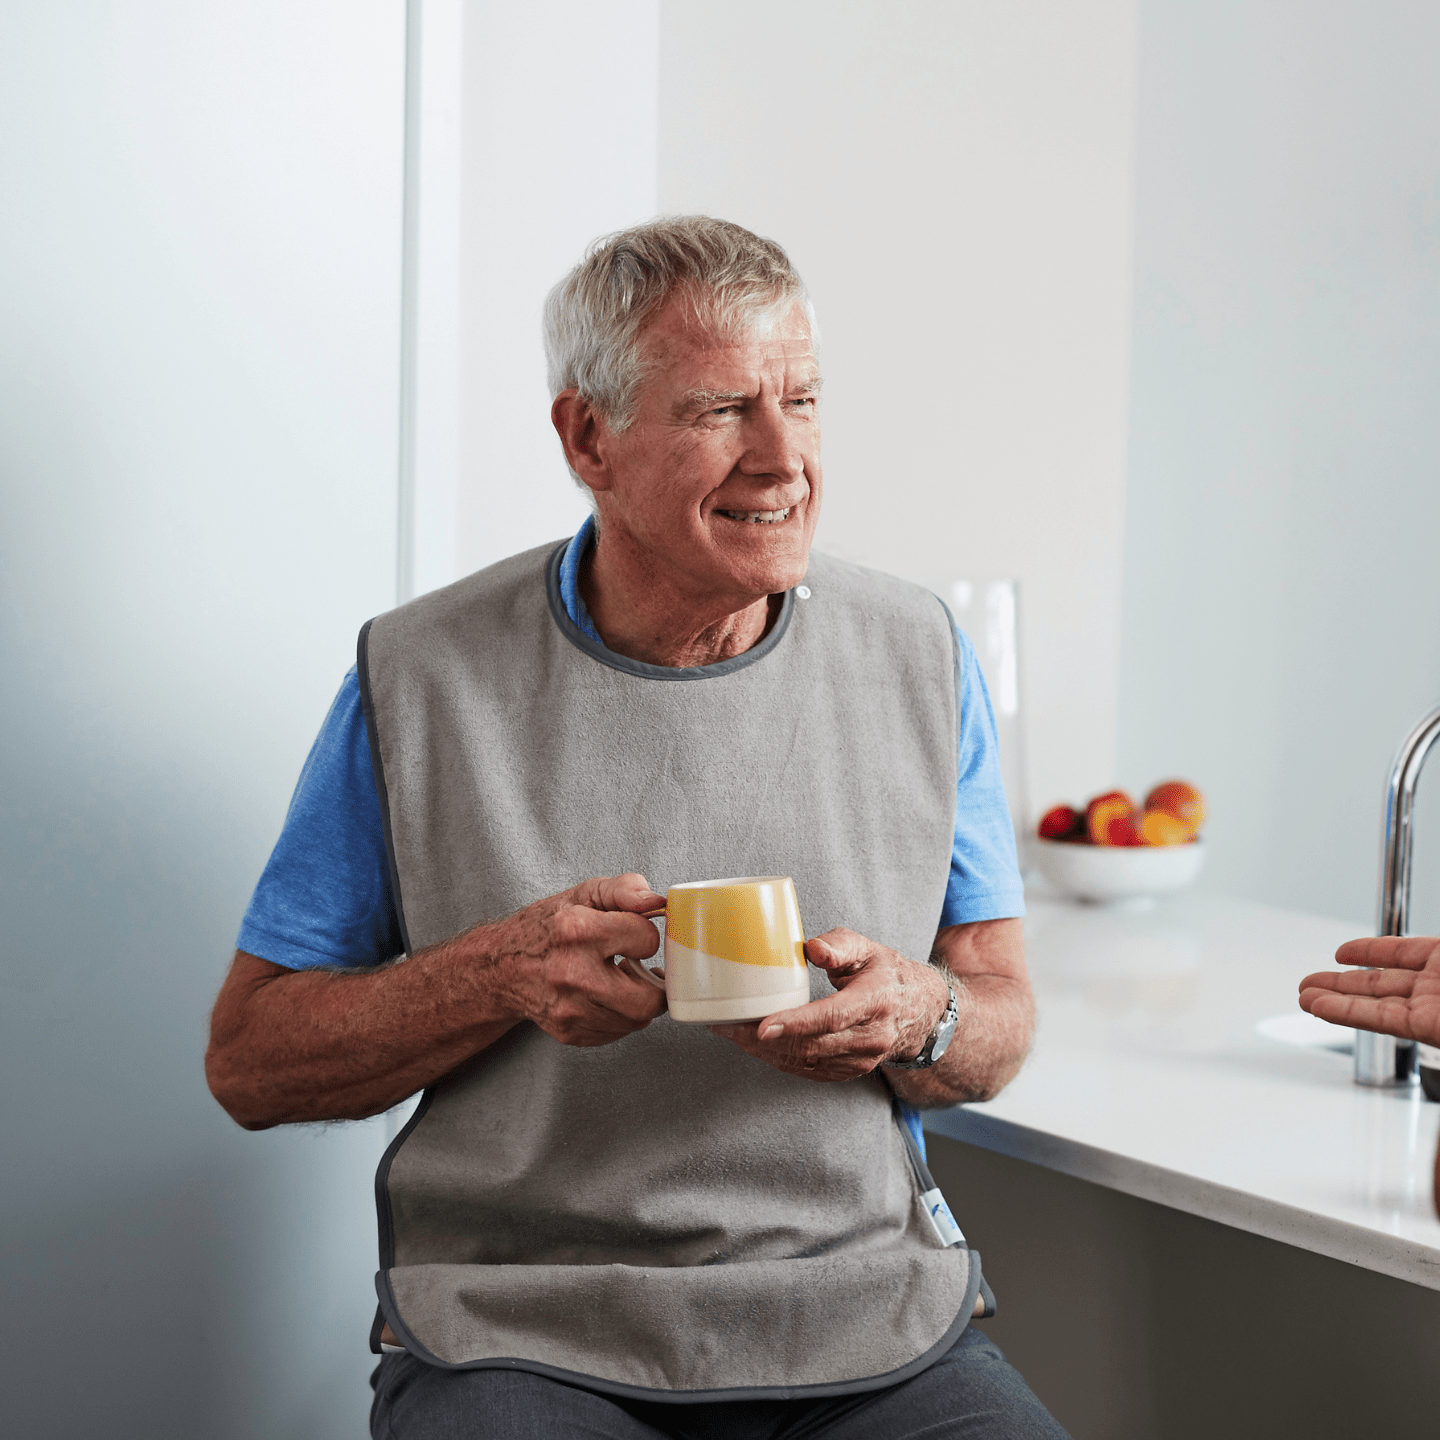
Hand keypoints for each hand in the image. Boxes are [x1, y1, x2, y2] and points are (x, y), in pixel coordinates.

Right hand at [470, 872, 669, 1046]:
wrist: (501, 968)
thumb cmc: (547, 928)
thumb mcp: (583, 895)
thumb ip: (625, 889)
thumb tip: (657, 901)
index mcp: (577, 931)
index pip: (646, 939)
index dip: (645, 934)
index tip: (632, 934)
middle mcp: (572, 974)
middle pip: (648, 998)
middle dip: (654, 982)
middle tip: (641, 968)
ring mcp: (570, 1009)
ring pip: (636, 1019)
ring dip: (638, 999)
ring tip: (620, 979)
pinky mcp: (569, 1032)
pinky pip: (617, 1032)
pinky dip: (620, 1015)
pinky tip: (605, 995)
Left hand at [710, 927, 948, 1081]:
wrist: (920, 1012)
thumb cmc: (886, 974)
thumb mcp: (868, 949)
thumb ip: (839, 945)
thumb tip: (811, 948)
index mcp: (875, 1001)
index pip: (832, 1016)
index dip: (796, 1023)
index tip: (762, 1026)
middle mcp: (870, 1036)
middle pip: (811, 1045)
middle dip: (763, 1039)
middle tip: (726, 1024)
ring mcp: (861, 1060)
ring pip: (805, 1062)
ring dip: (765, 1052)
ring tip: (731, 1032)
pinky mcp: (849, 1071)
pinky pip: (808, 1071)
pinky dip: (778, 1060)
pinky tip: (756, 1046)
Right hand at [1298, 936, 1439, 1046]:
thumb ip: (1426, 947)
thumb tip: (1404, 940)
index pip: (1402, 953)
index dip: (1368, 951)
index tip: (1341, 953)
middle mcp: (1437, 988)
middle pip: (1381, 983)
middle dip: (1341, 983)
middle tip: (1311, 983)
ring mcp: (1432, 1010)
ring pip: (1376, 1005)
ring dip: (1335, 1001)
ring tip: (1304, 999)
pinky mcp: (1429, 1030)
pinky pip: (1383, 1021)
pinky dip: (1347, 1014)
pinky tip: (1322, 1008)